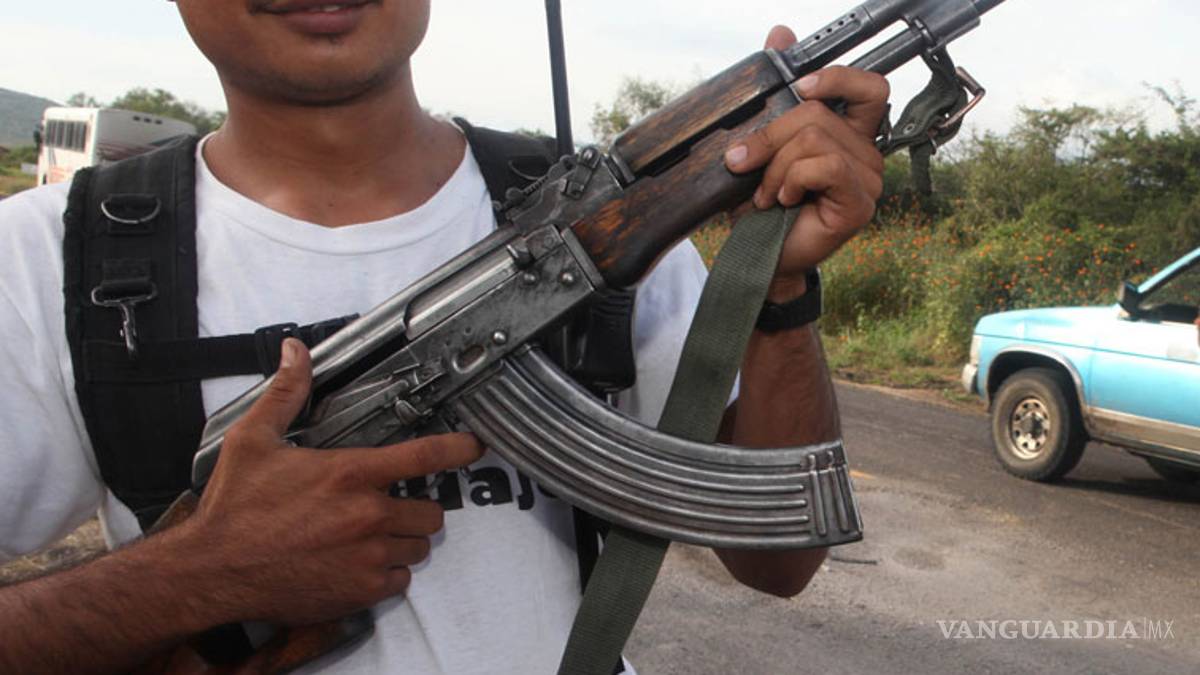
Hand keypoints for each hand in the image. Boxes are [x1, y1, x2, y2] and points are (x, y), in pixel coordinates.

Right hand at [181, 338, 483, 625]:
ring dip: (402, 541)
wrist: (212, 571)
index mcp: (349, 473)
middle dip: (416, 507)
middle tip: (388, 506)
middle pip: (430, 510)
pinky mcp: (360, 590)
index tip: (474, 446)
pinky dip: (386, 574)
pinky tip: (357, 563)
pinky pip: (399, 581)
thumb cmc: (233, 510)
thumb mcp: (254, 440)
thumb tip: (295, 353)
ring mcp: (368, 556)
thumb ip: (286, 394)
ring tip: (368, 536)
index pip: (425, 456)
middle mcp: (367, 515)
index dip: (459, 448)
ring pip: (417, 547)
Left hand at [724, 26, 888, 296]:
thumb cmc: (763, 206)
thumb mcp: (761, 144)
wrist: (760, 257)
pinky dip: (792, 179)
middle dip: (770, 137)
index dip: (838, 77)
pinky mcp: (859, 203)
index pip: (870, 89)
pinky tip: (784, 201)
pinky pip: (824, 165)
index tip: (803, 85)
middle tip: (746, 166)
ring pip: (815, 138)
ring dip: (776, 167)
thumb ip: (776, 92)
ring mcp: (868, 180)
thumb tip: (781, 32)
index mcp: (849, 135)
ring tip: (767, 194)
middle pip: (819, 112)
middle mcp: (866, 154)